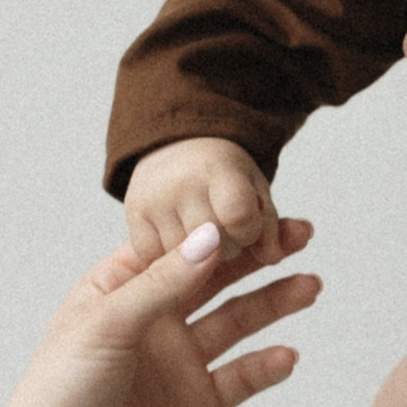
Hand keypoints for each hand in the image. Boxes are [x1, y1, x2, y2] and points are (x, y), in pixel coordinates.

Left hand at [0, 216, 319, 406]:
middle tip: (298, 236)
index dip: (219, 228)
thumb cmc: (61, 391)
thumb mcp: (107, 323)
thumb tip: (211, 236)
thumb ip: (162, 282)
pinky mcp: (198, 403)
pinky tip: (288, 355)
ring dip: (273, 303)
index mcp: (122, 289)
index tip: (257, 211)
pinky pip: (241, 377)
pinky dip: (266, 366)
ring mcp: (179, 361)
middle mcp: (156, 319)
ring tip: (310, 286)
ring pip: (237, 323)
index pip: (180, 247)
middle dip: (258, 258)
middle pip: (216, 279)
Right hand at [123, 136, 277, 260]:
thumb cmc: (225, 177)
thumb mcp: (256, 192)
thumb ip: (272, 228)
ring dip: (199, 259)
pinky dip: (171, 259)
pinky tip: (180, 243)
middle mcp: (180, 182)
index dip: (249, 230)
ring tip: (202, 236)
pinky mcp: (133, 215)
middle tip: (224, 229)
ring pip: (184, 259)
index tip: (246, 224)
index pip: (239, 215)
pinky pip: (156, 258)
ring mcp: (154, 199)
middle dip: (227, 246)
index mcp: (218, 169)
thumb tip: (271, 258)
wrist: (177, 147)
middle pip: (214, 244)